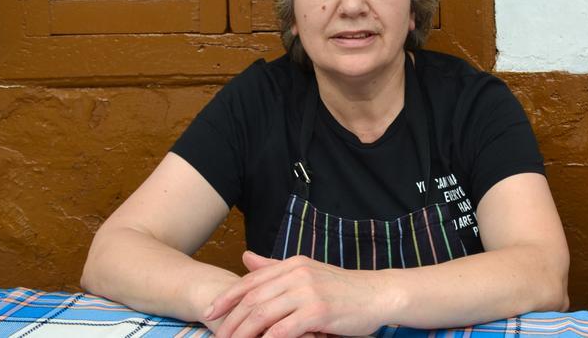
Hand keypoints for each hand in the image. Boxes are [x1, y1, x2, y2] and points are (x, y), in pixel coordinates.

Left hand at [206, 251, 398, 337]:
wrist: (378, 295)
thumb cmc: (344, 289)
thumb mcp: (308, 272)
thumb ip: (275, 268)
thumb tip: (246, 257)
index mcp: (293, 264)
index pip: (251, 281)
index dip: (226, 298)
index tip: (209, 314)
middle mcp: (297, 274)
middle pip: (252, 299)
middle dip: (230, 321)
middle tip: (218, 337)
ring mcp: (308, 292)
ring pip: (262, 315)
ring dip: (243, 334)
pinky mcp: (318, 311)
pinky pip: (283, 330)